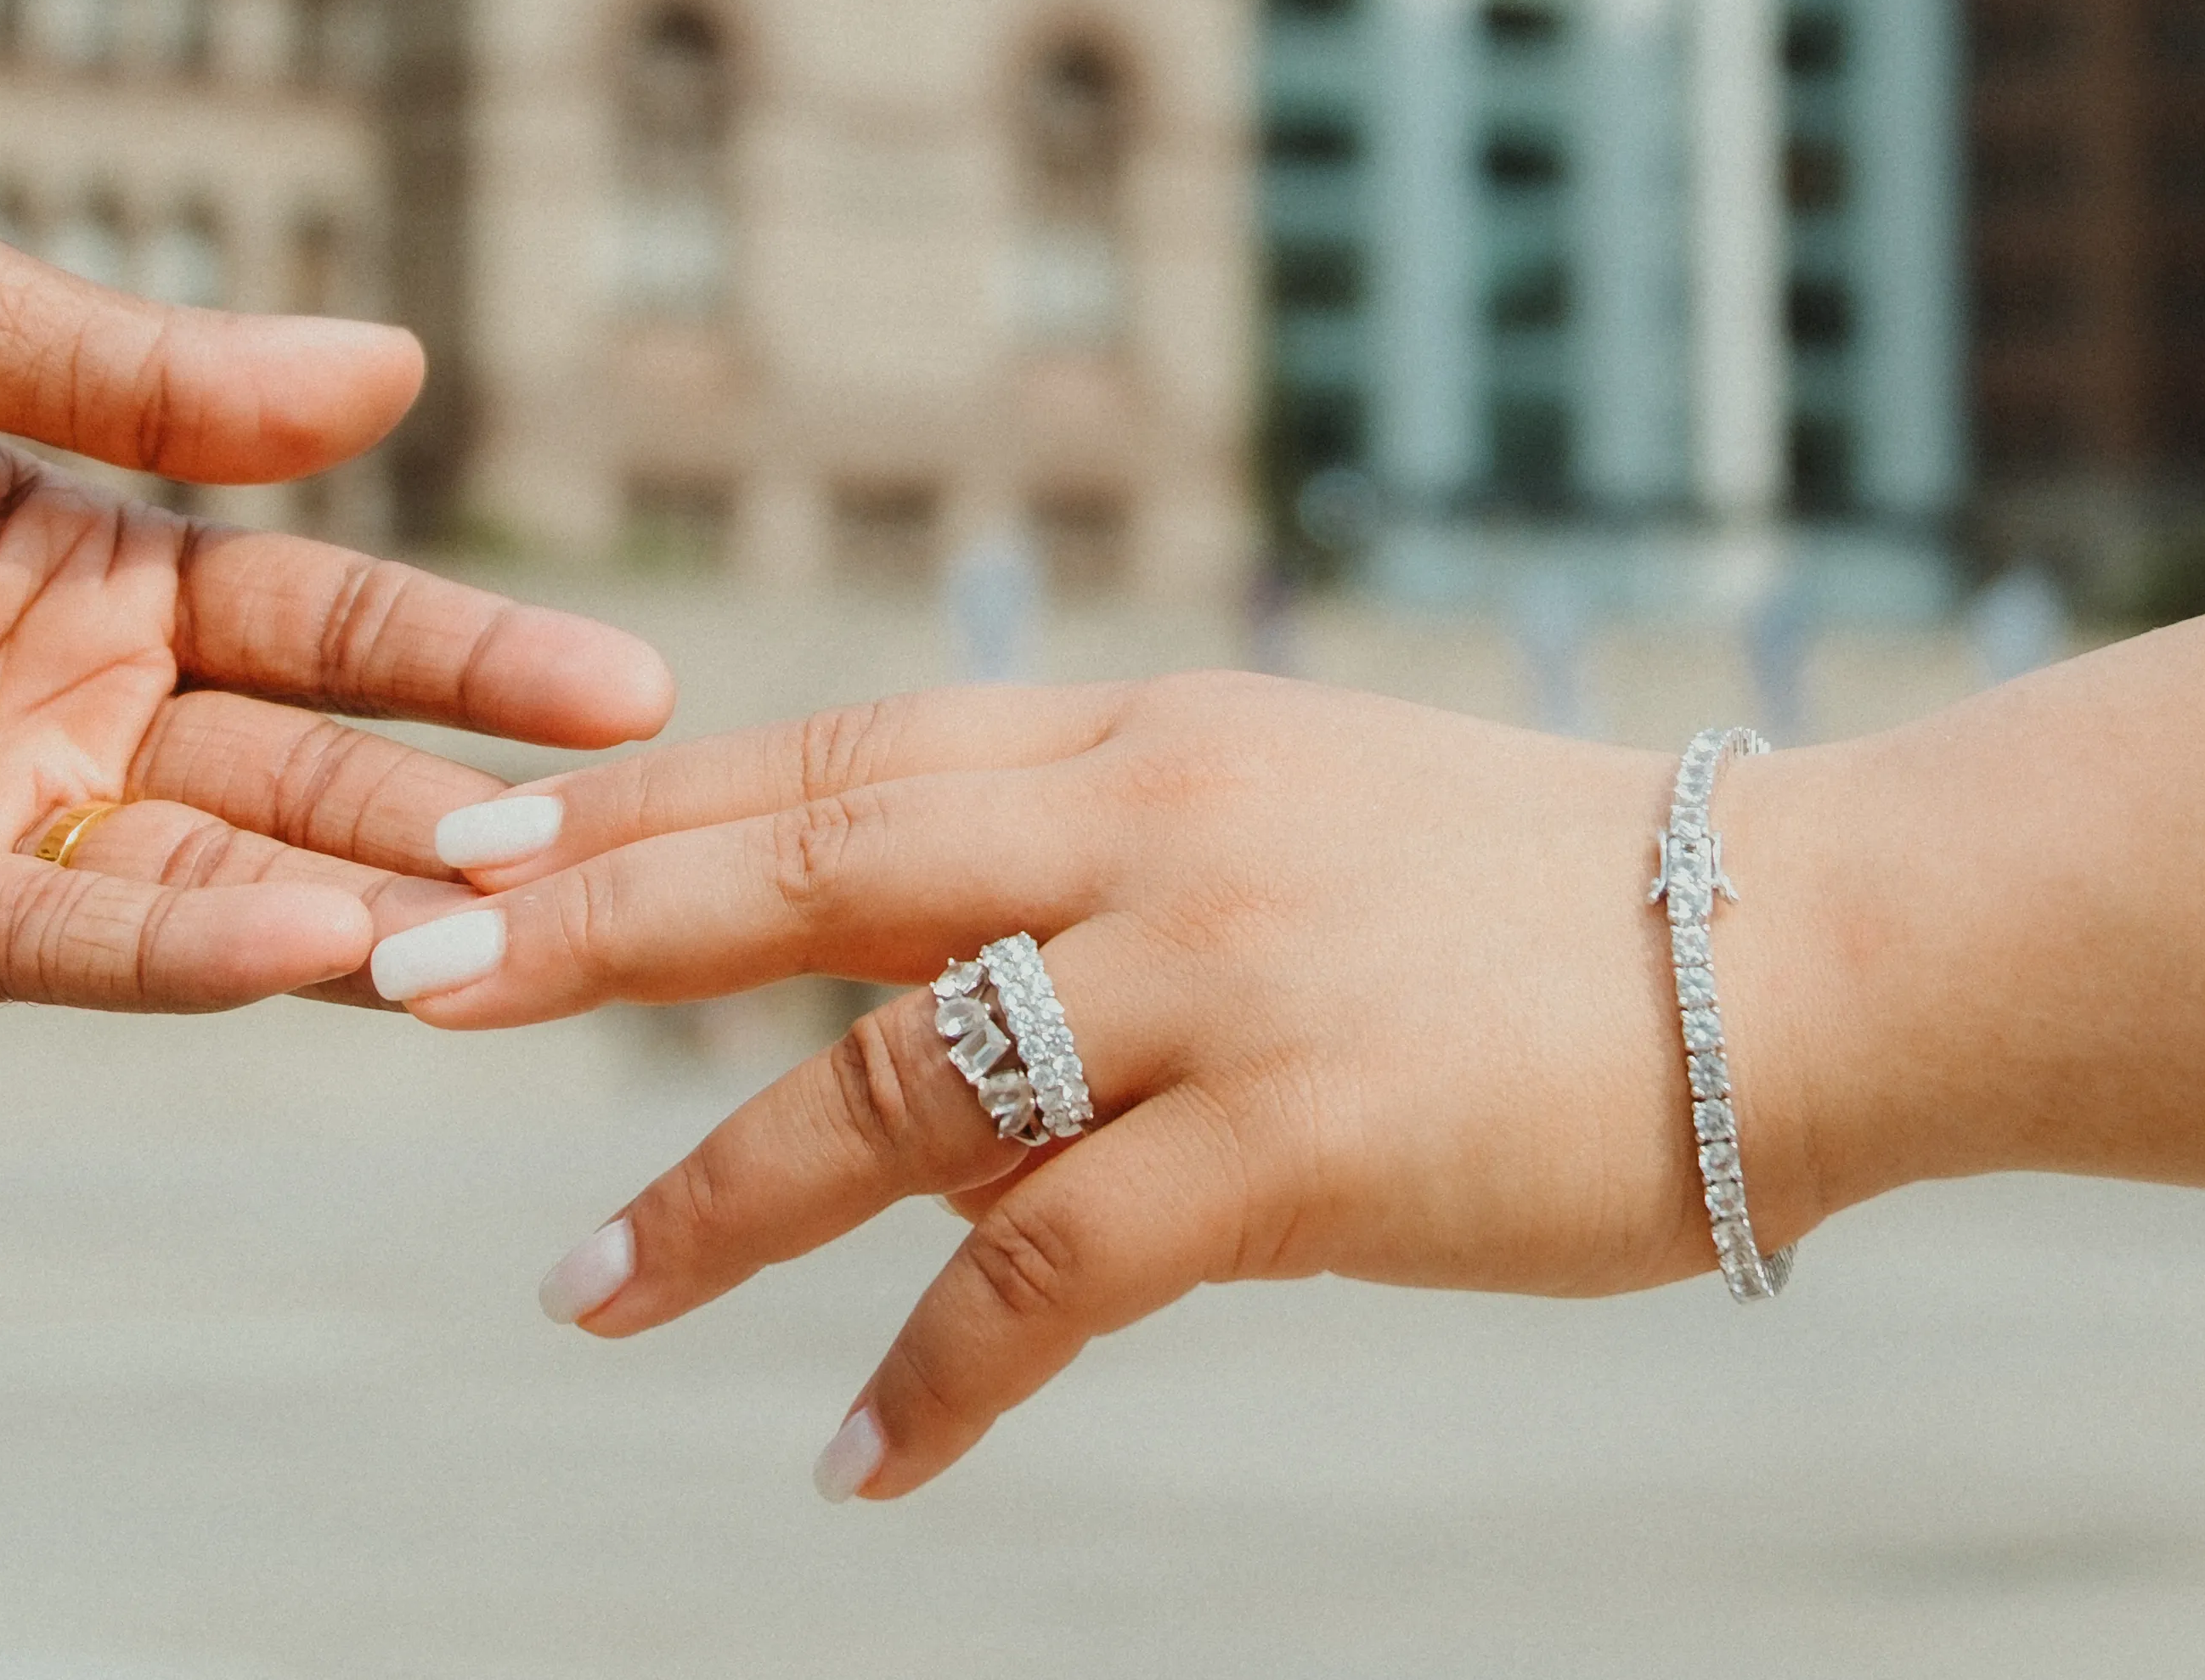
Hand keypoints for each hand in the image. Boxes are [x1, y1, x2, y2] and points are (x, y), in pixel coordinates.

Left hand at [0, 190, 671, 1010]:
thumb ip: (131, 366)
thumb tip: (388, 366)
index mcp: (71, 552)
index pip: (319, 611)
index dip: (465, 651)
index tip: (628, 687)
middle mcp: (36, 710)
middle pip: (290, 769)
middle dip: (448, 812)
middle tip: (607, 847)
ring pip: (188, 880)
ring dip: (343, 906)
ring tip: (495, 925)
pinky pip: (20, 945)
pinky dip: (157, 953)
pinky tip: (289, 949)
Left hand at [375, 676, 1831, 1497]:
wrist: (1806, 944)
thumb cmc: (1548, 907)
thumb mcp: (1296, 833)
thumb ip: (1102, 910)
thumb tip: (923, 1061)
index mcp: (1145, 738)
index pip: (837, 754)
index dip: (647, 802)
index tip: (478, 838)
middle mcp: (1151, 826)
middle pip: (803, 863)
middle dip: (588, 925)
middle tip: (399, 975)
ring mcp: (1217, 978)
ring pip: (890, 1079)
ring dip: (714, 1195)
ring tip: (581, 1292)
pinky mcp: (1292, 1143)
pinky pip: (1052, 1275)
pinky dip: (938, 1379)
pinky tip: (860, 1466)